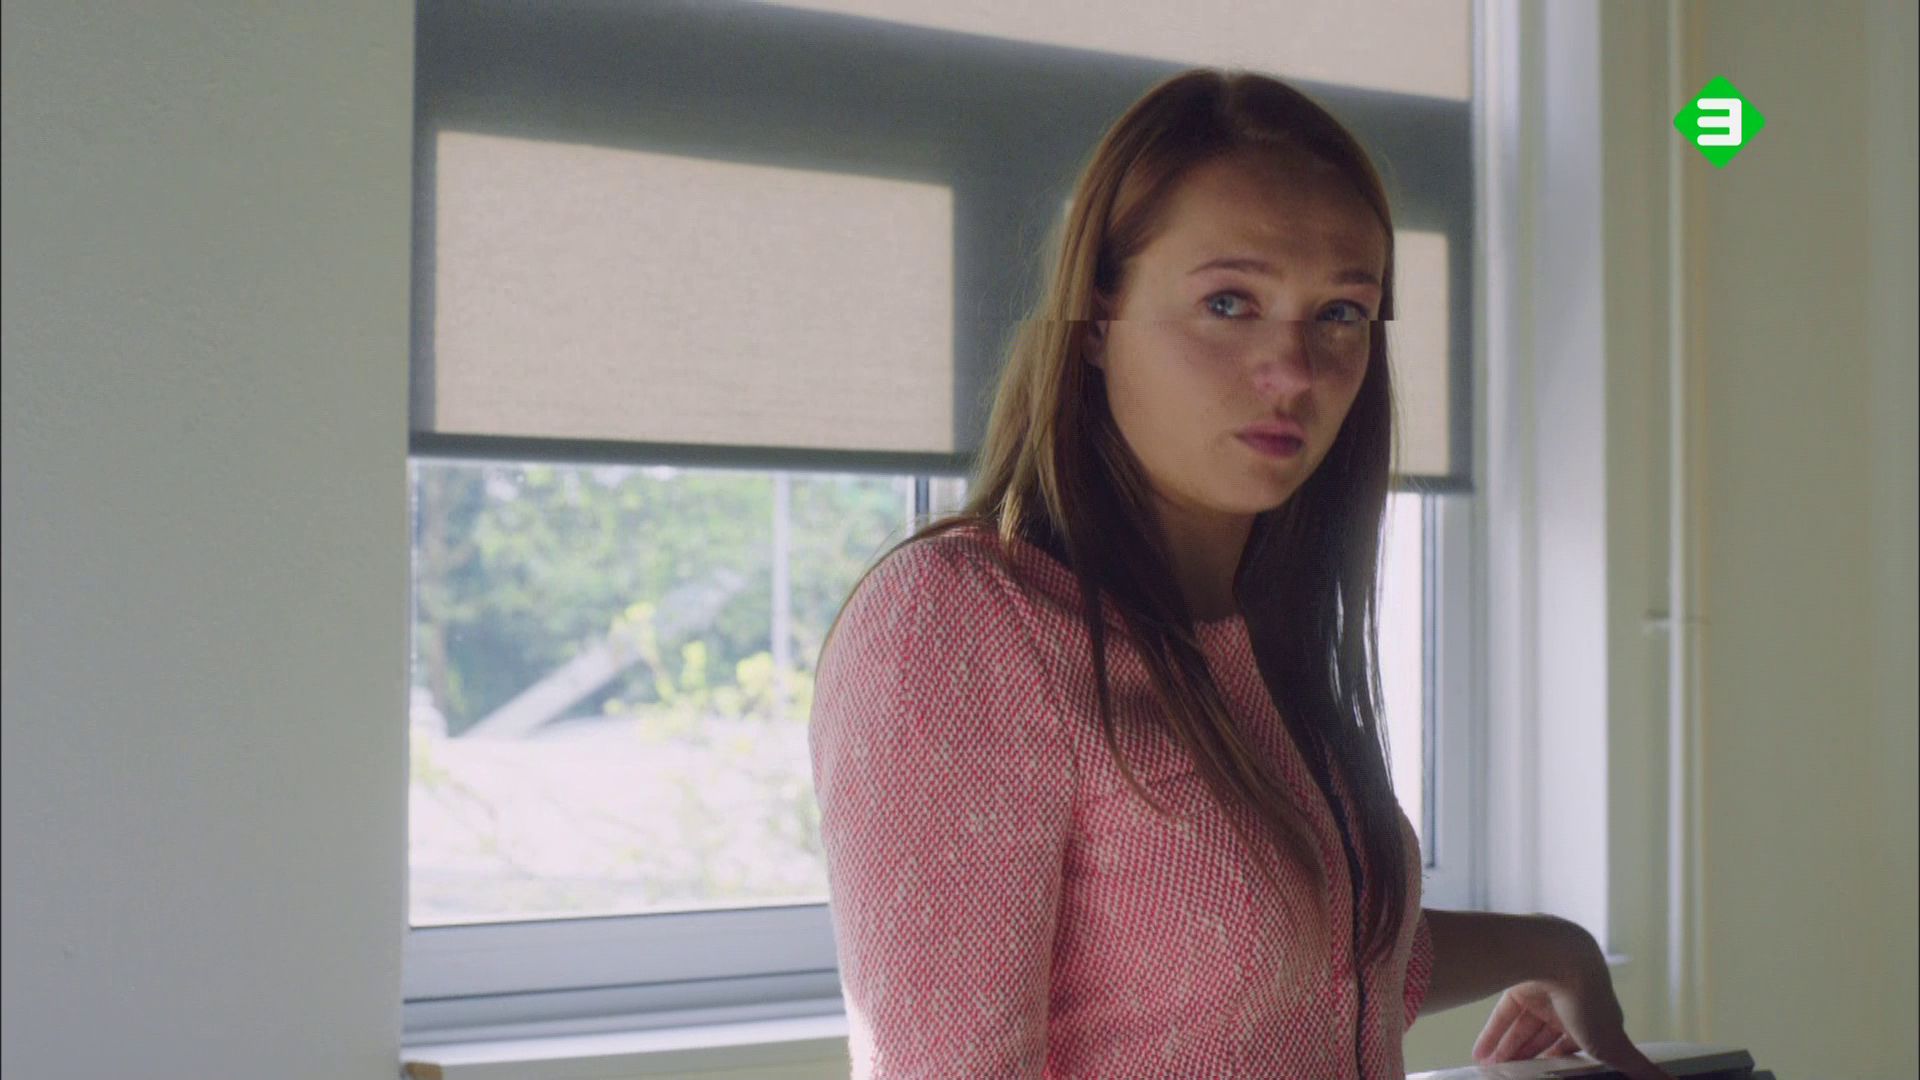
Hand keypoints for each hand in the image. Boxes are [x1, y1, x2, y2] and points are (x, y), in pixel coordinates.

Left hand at [1470, 918, 1675, 1079]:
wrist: (1558, 955)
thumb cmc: (1590, 1000)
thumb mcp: (1615, 1045)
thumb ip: (1642, 1069)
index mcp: (1595, 1015)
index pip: (1577, 1045)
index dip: (1562, 1062)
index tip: (1548, 1078)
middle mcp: (1568, 1003)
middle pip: (1546, 1038)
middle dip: (1531, 1060)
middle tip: (1514, 1078)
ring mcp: (1542, 993)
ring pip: (1523, 1029)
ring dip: (1508, 1052)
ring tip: (1493, 1072)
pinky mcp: (1516, 986)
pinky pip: (1502, 1016)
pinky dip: (1491, 1036)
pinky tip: (1479, 1056)